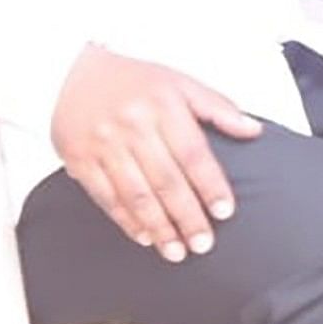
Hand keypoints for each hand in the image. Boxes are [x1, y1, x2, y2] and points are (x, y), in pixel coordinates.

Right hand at [49, 46, 260, 261]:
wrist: (70, 72)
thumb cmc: (132, 80)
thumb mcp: (179, 82)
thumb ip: (217, 107)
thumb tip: (253, 130)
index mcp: (163, 106)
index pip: (193, 153)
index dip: (210, 185)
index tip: (224, 211)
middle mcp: (133, 126)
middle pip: (166, 180)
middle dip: (187, 216)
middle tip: (203, 243)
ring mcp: (103, 144)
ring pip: (136, 194)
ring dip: (159, 227)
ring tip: (176, 251)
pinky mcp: (78, 158)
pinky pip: (105, 196)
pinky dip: (126, 220)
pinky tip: (144, 236)